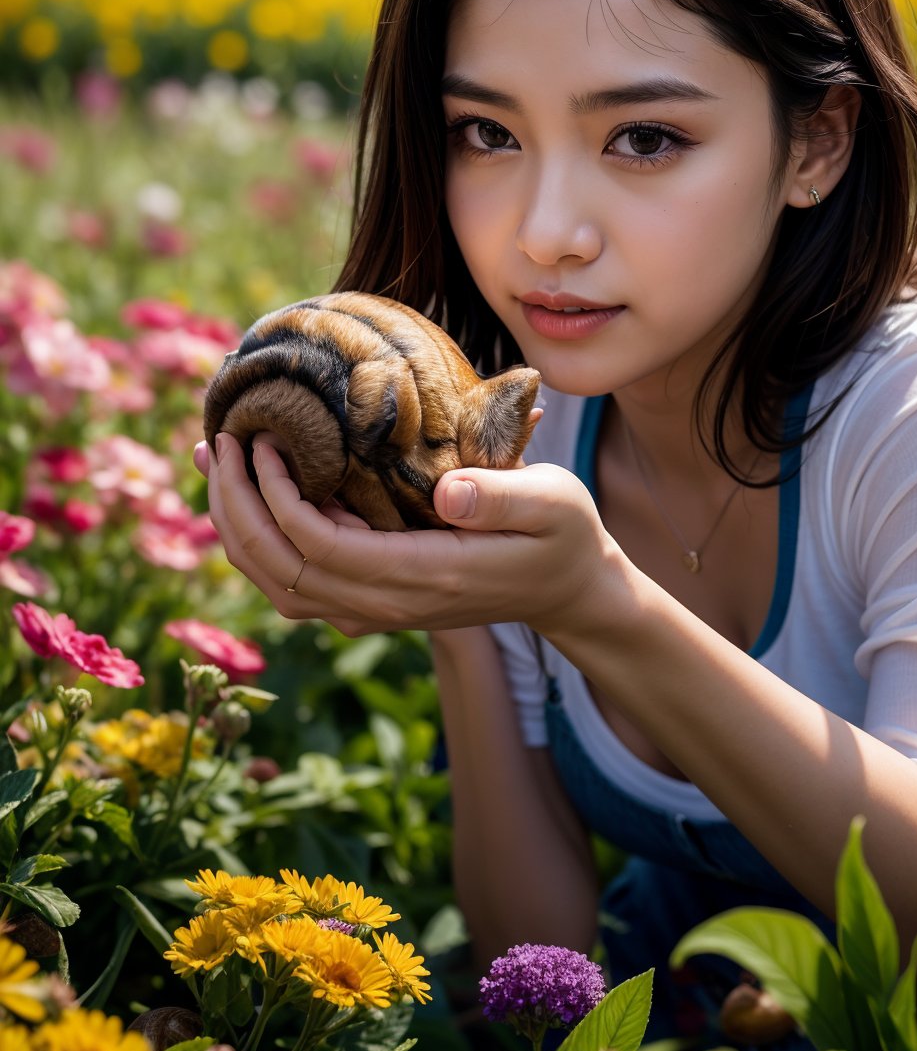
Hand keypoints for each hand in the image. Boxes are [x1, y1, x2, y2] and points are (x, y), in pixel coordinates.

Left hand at [193, 432, 618, 639]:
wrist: (568, 590)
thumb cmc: (563, 535)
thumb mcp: (552, 503)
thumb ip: (502, 496)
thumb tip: (445, 492)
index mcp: (424, 576)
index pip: (319, 548)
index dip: (276, 498)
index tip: (263, 441)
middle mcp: (387, 604)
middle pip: (280, 570)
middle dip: (235, 508)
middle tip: (217, 441)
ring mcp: (376, 609)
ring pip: (278, 585)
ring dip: (237, 527)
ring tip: (215, 463)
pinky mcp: (372, 600)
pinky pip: (296, 583)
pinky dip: (261, 542)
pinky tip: (252, 494)